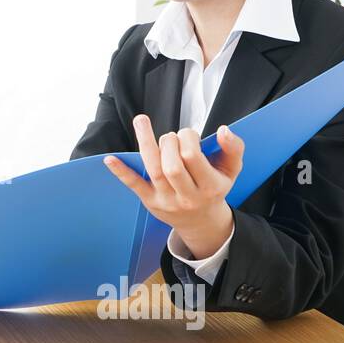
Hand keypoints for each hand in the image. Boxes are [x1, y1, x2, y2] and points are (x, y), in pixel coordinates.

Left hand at [102, 115, 244, 257]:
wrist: (202, 222)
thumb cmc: (215, 188)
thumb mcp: (232, 170)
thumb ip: (233, 148)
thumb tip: (223, 130)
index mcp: (209, 186)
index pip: (193, 157)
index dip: (188, 138)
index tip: (188, 135)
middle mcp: (187, 196)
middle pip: (172, 165)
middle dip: (169, 142)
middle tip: (171, 137)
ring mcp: (166, 200)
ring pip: (154, 170)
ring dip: (146, 143)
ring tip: (141, 120)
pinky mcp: (150, 201)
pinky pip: (134, 186)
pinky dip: (121, 172)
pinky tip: (110, 159)